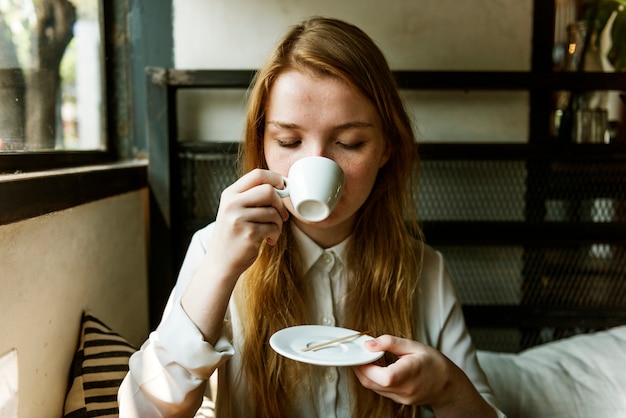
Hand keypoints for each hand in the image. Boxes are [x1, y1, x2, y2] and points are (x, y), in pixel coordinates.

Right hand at [181, 169, 288, 344]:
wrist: (220, 263)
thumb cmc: (233, 236)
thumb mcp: (235, 210)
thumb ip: (251, 197)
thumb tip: (282, 187)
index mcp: (230, 194)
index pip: (257, 174)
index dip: (275, 177)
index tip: (283, 186)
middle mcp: (232, 204)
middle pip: (268, 190)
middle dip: (280, 204)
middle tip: (281, 216)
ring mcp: (239, 219)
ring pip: (273, 212)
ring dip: (278, 224)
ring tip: (271, 232)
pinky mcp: (248, 234)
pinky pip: (273, 228)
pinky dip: (275, 235)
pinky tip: (268, 241)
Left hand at [353, 335, 449, 405]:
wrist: (448, 384)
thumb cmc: (433, 363)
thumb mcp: (413, 346)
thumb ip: (390, 343)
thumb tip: (369, 344)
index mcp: (408, 375)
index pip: (380, 375)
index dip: (364, 364)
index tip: (361, 352)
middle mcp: (403, 390)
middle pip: (370, 382)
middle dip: (360, 368)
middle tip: (361, 353)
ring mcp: (400, 398)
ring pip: (373, 387)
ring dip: (365, 373)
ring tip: (370, 359)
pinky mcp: (399, 400)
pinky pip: (380, 390)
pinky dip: (374, 379)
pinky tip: (378, 368)